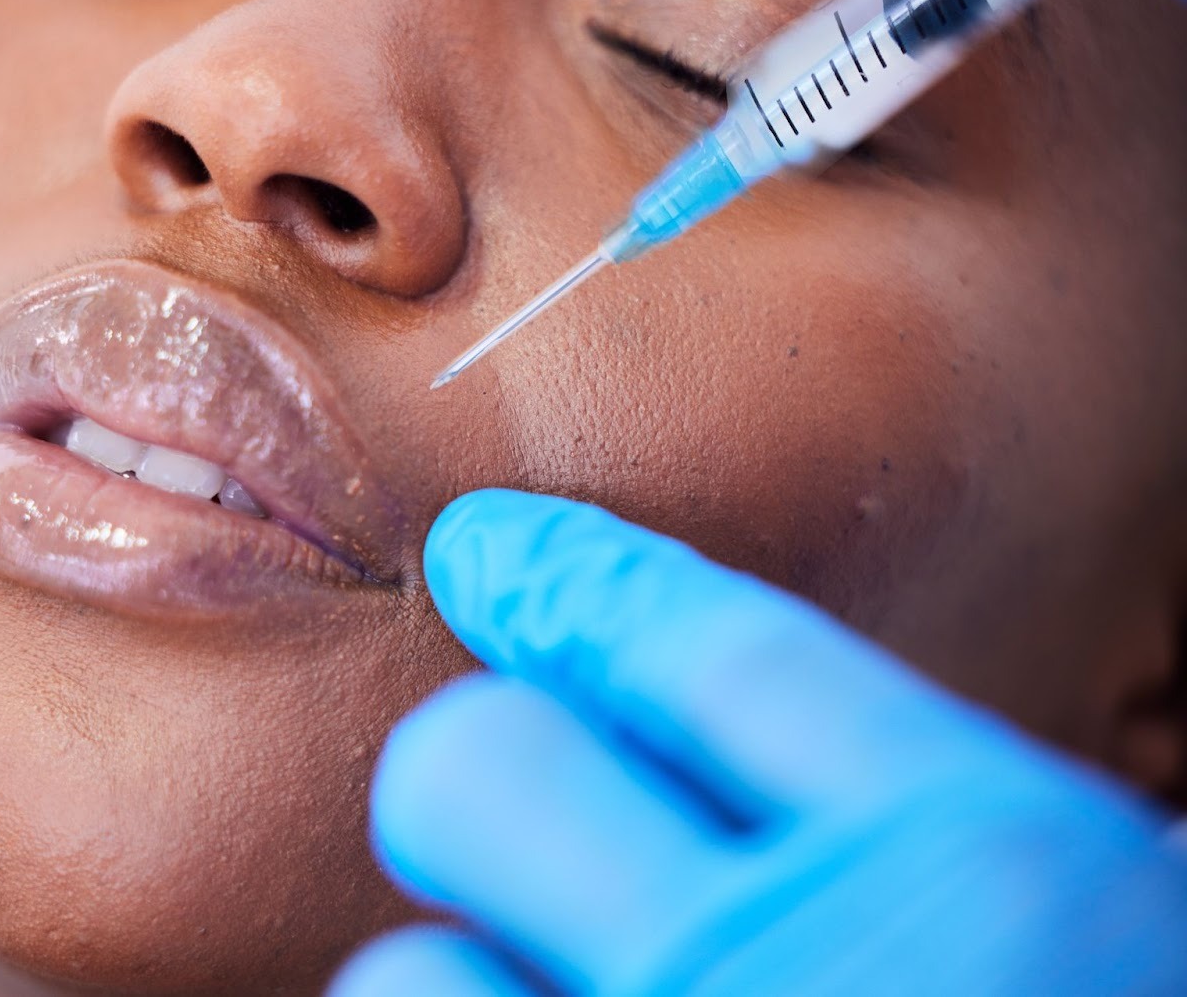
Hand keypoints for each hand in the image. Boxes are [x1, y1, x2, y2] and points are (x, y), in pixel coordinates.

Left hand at [331, 490, 1186, 995]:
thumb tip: (742, 783)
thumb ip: (944, 875)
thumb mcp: (1104, 944)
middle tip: (511, 826)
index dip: (589, 590)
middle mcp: (794, 988)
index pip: (719, 660)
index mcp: (994, 888)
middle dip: (477, 780)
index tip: (489, 554)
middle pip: (484, 772)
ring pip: (403, 983)